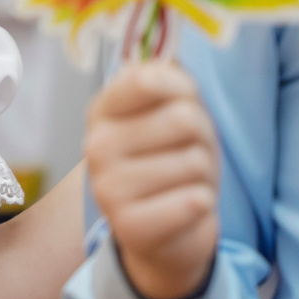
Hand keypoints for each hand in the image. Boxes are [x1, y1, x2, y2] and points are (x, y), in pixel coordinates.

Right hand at [83, 61, 219, 298]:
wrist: (165, 235)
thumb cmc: (171, 162)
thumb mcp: (171, 112)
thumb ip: (168, 80)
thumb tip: (164, 64)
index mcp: (102, 112)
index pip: (145, 79)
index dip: (183, 89)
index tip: (183, 104)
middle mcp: (95, 147)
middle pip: (183, 118)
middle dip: (202, 137)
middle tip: (188, 154)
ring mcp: (108, 189)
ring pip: (194, 161)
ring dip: (203, 174)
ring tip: (185, 184)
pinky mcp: (129, 227)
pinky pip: (194, 200)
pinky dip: (202, 203)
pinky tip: (186, 208)